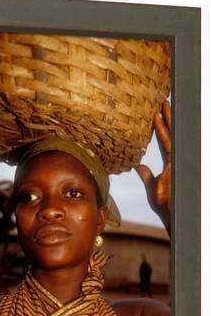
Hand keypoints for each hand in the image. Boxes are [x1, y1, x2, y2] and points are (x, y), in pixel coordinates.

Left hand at [135, 100, 170, 233]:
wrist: (171, 215)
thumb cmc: (164, 205)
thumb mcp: (152, 187)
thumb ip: (146, 175)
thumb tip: (138, 165)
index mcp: (170, 164)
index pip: (165, 140)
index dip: (161, 127)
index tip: (155, 114)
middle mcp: (175, 159)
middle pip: (171, 133)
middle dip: (167, 117)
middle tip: (162, 100)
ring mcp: (177, 160)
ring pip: (172, 134)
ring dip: (167, 118)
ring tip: (161, 102)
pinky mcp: (176, 164)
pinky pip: (168, 143)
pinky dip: (164, 130)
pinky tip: (158, 117)